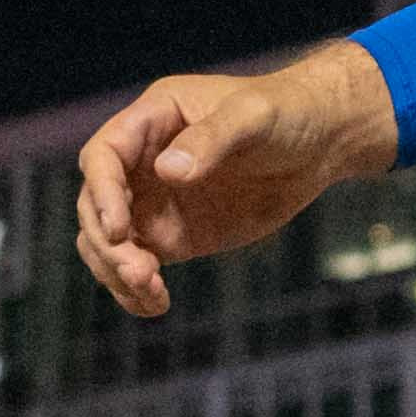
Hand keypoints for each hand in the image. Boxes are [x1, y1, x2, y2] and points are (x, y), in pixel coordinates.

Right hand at [73, 43, 394, 310]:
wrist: (320, 144)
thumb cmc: (286, 112)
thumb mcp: (253, 116)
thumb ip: (213, 138)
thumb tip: (167, 170)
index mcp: (152, 120)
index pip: (103, 157)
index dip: (102, 192)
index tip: (118, 228)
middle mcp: (142, 162)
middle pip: (95, 205)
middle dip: (108, 243)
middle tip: (142, 272)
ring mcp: (154, 202)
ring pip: (107, 243)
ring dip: (117, 272)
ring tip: (152, 293)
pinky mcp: (173, 236)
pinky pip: (137, 265)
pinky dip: (136, 289)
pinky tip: (155, 305)